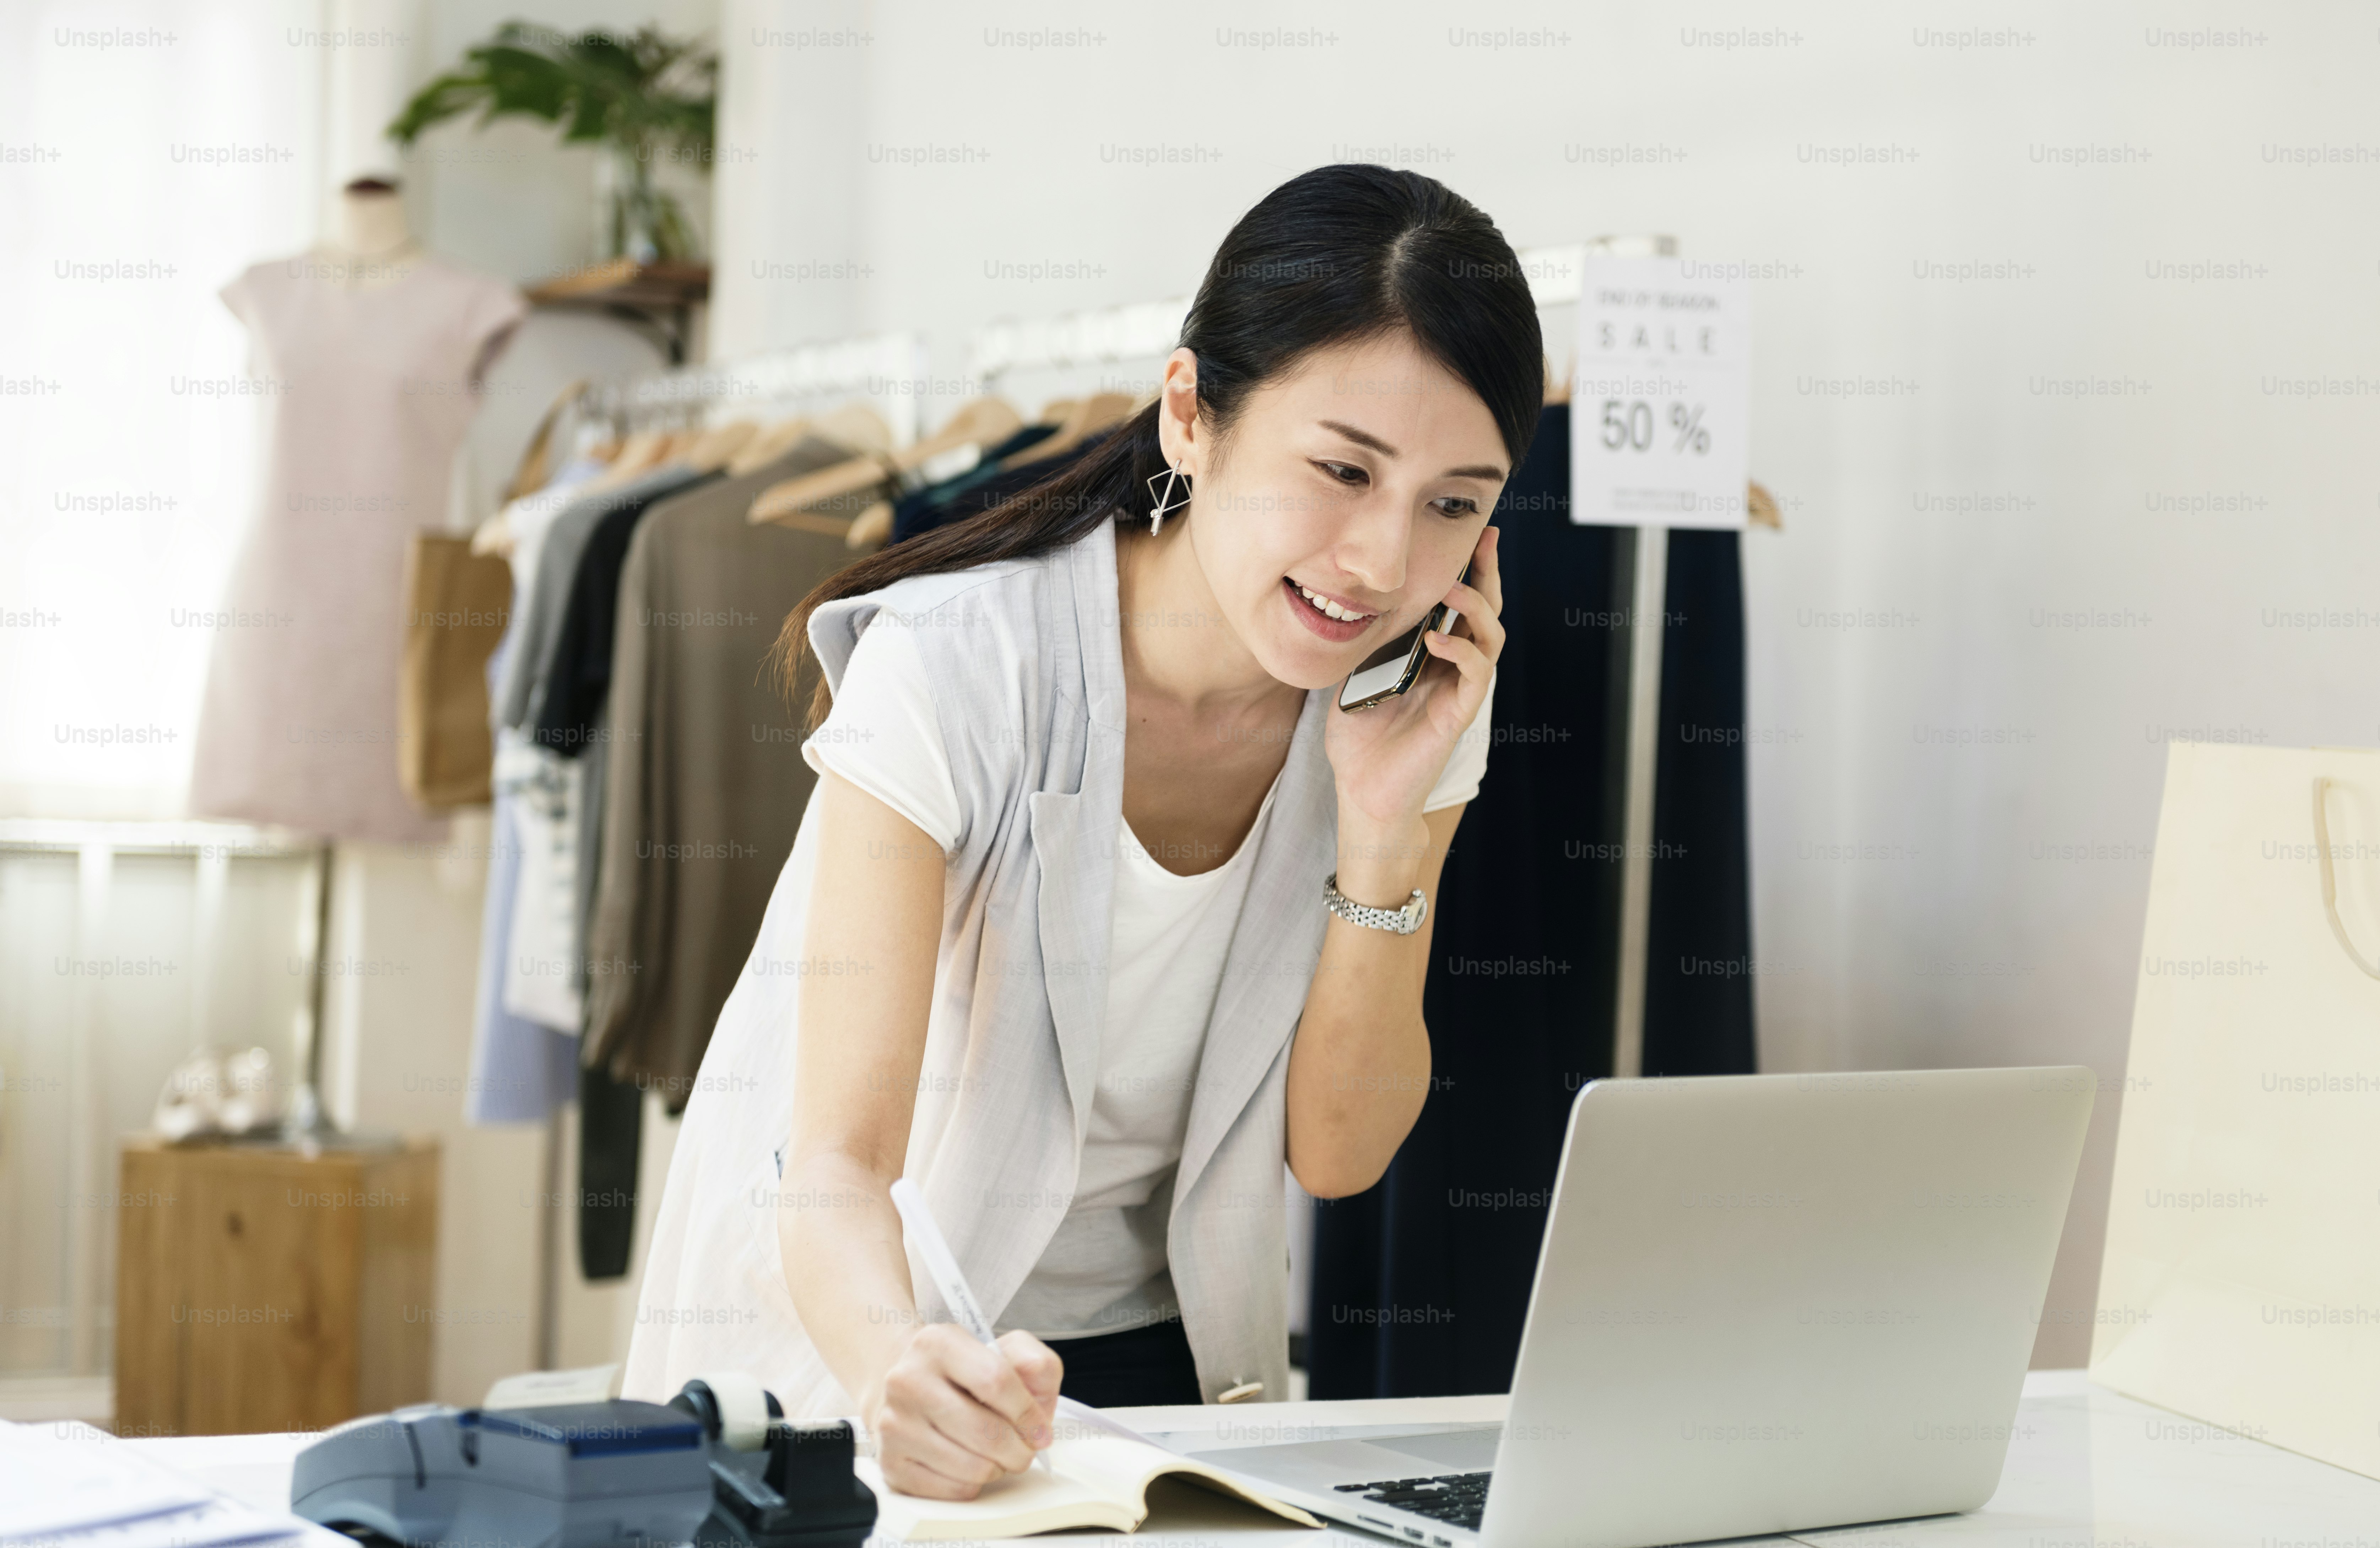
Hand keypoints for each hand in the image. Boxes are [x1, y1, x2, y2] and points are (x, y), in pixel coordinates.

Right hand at [868, 1325, 1062, 1498]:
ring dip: (998, 1468)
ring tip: (997, 1454)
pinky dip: (973, 1483)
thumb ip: (1036, 1365)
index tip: (1041, 1431)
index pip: (996, 1381)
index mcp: (938, 1343)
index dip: (1029, 1413)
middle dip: (1019, 1450)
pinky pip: (952, 1489)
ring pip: (972, 1467)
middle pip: (985, 1431)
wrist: (907, 1386)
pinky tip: (970, 1463)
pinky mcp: (891, 1462)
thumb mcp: (1005, 1349)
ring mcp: (894, 1423)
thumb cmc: (964, 1372)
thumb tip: (1039, 1411)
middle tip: (1025, 1449)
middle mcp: (907, 1380)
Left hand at [1323, 523, 1505, 835]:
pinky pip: (1475, 675)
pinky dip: (1461, 652)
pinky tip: (1437, 639)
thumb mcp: (1356, 674)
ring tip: (1453, 587)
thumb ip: (1366, 640)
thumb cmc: (1361, 736)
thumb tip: (1354, 599)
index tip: (1470, 534)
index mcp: (1433, 655)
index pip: (1459, 604)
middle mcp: (1453, 668)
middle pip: (1486, 611)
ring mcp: (1459, 691)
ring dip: (1475, 608)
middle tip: (1486, 539)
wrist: (1364, 791)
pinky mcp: (1457, 715)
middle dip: (1488, 573)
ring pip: (1490, 638)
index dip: (1467, 569)